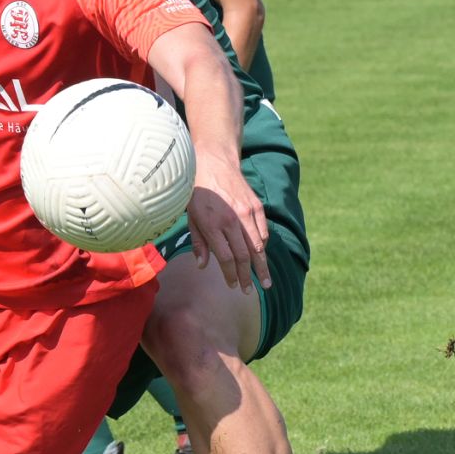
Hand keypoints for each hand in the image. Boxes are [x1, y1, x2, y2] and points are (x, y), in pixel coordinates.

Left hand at [183, 159, 270, 291]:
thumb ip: (198, 242)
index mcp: (213, 225)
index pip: (226, 257)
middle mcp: (232, 220)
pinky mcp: (257, 207)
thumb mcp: (190, 217)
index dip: (230, 274)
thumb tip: (203, 266)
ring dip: (261, 266)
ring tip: (265, 281)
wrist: (214, 163)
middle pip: (244, 255)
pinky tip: (262, 256)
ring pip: (258, 246)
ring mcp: (247, 213)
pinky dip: (263, 246)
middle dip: (247, 276)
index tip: (233, 285)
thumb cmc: (197, 193)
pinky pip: (263, 232)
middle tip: (249, 290)